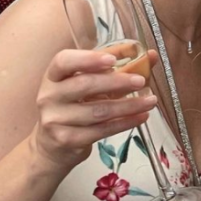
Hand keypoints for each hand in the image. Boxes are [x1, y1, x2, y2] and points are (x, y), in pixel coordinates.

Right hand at [30, 49, 157, 174]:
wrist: (52, 145)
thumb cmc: (75, 104)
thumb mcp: (88, 81)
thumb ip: (117, 65)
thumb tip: (150, 56)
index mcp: (54, 75)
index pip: (64, 61)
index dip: (88, 59)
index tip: (112, 60)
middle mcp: (49, 96)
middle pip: (85, 85)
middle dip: (117, 82)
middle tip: (141, 81)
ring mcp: (55, 120)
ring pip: (98, 111)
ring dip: (128, 105)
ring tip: (150, 100)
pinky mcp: (67, 140)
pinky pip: (101, 130)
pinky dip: (125, 123)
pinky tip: (141, 116)